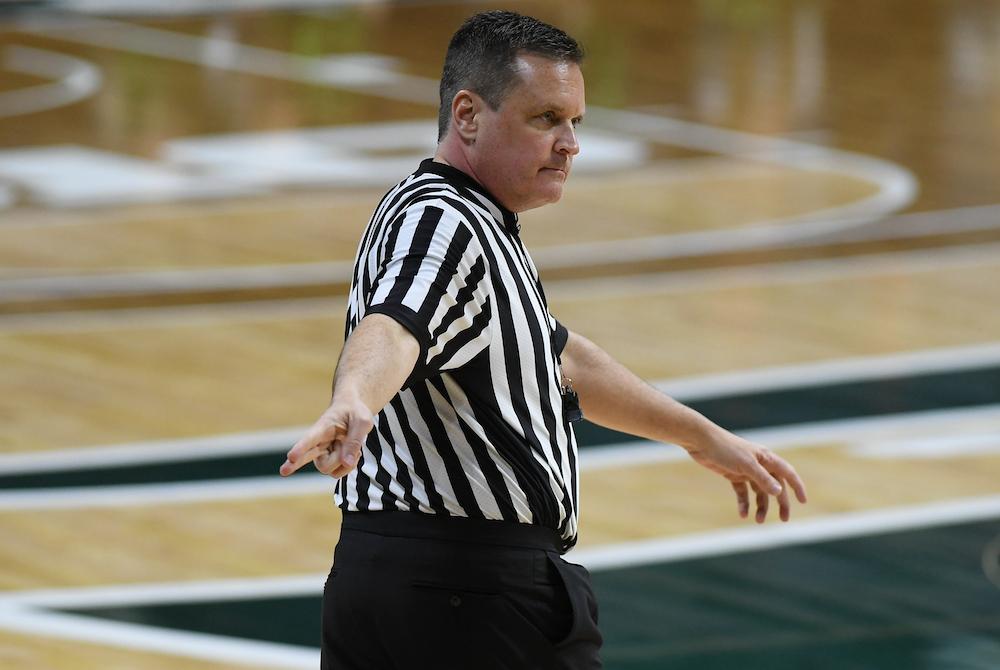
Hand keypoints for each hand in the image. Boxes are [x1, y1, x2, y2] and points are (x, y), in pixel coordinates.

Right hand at [280, 397, 373, 478]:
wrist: (352, 412)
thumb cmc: (355, 413)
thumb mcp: (362, 421)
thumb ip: (355, 441)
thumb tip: (346, 462)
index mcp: (323, 427)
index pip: (310, 438)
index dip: (301, 448)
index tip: (291, 456)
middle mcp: (318, 442)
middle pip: (306, 457)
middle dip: (296, 463)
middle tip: (283, 471)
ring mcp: (321, 453)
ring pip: (327, 469)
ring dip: (343, 464)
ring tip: (354, 449)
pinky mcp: (328, 462)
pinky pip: (336, 474)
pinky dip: (347, 468)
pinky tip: (351, 455)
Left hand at [685, 432, 806, 522]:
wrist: (701, 441)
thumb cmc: (725, 448)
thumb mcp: (745, 465)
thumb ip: (762, 478)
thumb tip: (779, 492)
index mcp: (766, 458)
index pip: (787, 473)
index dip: (797, 486)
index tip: (803, 501)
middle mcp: (758, 464)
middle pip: (775, 486)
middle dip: (780, 503)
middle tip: (784, 519)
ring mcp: (745, 469)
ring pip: (758, 491)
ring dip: (760, 506)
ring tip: (758, 520)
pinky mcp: (732, 473)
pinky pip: (742, 492)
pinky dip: (744, 503)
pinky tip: (742, 514)